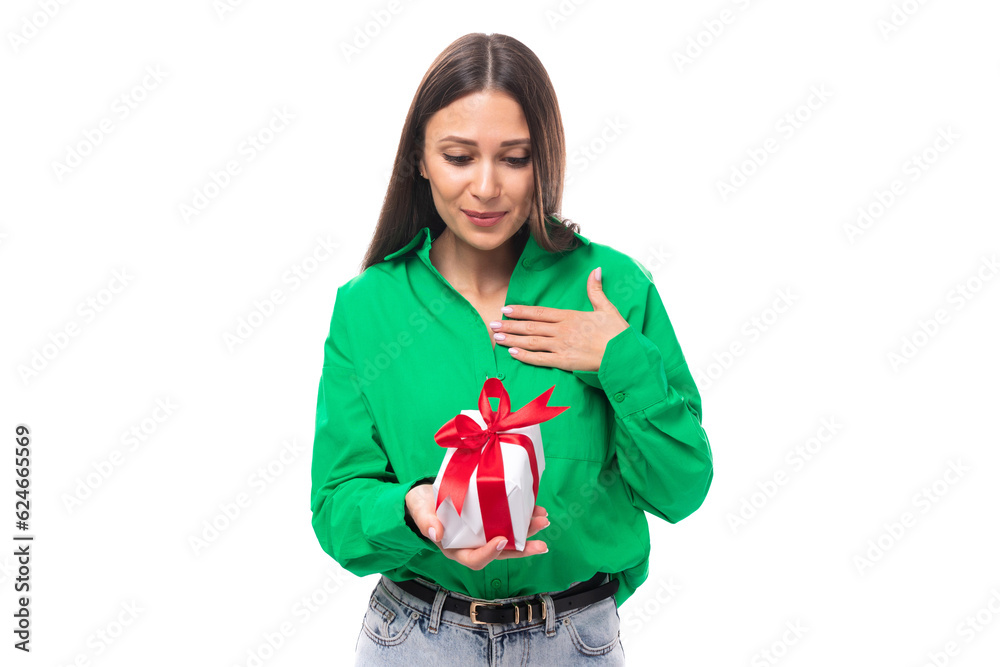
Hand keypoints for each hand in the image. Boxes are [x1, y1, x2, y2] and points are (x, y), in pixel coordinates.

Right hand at [405, 483, 549, 570]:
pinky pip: (509, 523)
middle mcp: (473, 545)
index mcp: (455, 548)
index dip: (489, 554)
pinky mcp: (489, 521)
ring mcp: (483, 534)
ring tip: (543, 520)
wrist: (426, 495)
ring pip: (509, 539)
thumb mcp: (419, 510)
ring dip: (528, 532)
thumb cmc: (421, 505)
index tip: (501, 541)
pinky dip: (523, 518)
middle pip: (500, 553)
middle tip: (541, 543)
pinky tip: (536, 509)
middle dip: (522, 549)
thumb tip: (435, 534)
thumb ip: (425, 521)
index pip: (475, 559)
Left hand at [492, 267, 628, 371]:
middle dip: (509, 325)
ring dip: (512, 339)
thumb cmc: (617, 333)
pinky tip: (512, 353)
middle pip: (530, 326)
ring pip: (531, 341)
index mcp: (570, 316)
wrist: (624, 355)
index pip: (539, 312)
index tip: (506, 309)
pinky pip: (540, 359)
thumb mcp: (607, 308)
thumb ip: (596, 290)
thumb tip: (596, 270)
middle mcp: (562, 330)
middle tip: (492, 324)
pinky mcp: (564, 362)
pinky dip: (525, 356)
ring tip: (496, 337)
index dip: (521, 310)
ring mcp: (561, 346)